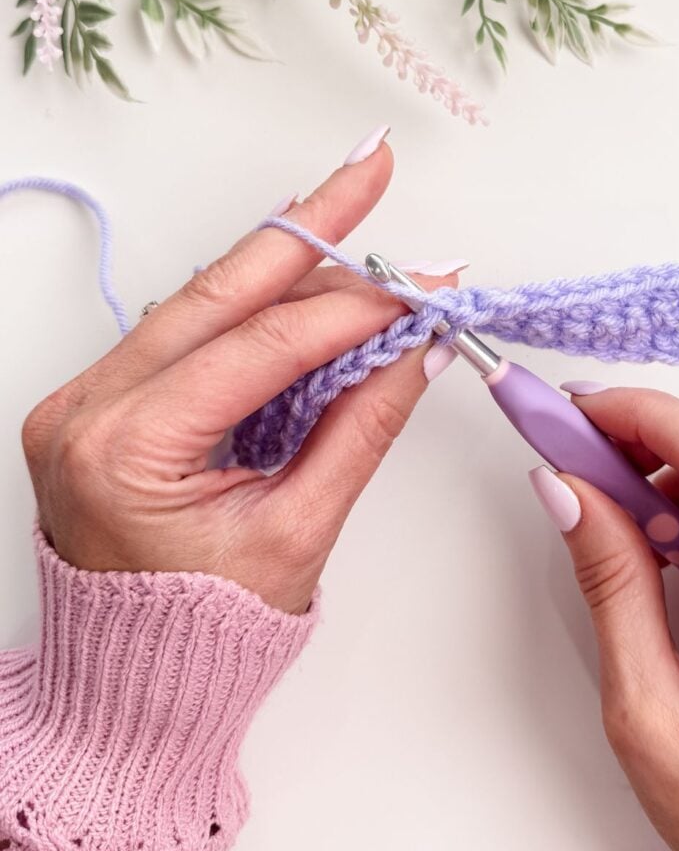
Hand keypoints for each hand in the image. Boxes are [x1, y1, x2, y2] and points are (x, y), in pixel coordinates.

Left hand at [21, 143, 455, 613]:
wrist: (134, 680)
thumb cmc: (206, 634)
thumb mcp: (298, 533)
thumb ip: (359, 430)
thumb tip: (414, 350)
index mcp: (124, 450)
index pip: (260, 348)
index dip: (351, 309)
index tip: (421, 286)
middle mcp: (87, 408)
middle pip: (216, 293)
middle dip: (306, 229)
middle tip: (369, 170)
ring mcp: (86, 398)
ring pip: (201, 303)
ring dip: (284, 266)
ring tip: (353, 223)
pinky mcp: (105, 400)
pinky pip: (189, 332)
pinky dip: (254, 307)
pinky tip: (305, 279)